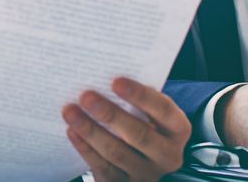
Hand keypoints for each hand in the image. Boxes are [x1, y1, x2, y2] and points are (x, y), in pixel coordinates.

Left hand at [62, 76, 190, 180]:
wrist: (142, 162)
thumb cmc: (143, 124)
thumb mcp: (149, 114)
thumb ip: (137, 99)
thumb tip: (105, 74)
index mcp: (177, 130)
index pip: (163, 110)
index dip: (140, 95)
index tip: (116, 81)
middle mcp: (167, 155)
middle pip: (139, 135)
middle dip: (110, 114)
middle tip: (86, 96)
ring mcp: (146, 174)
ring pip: (116, 152)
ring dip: (90, 130)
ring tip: (70, 111)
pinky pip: (102, 167)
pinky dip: (85, 148)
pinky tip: (72, 131)